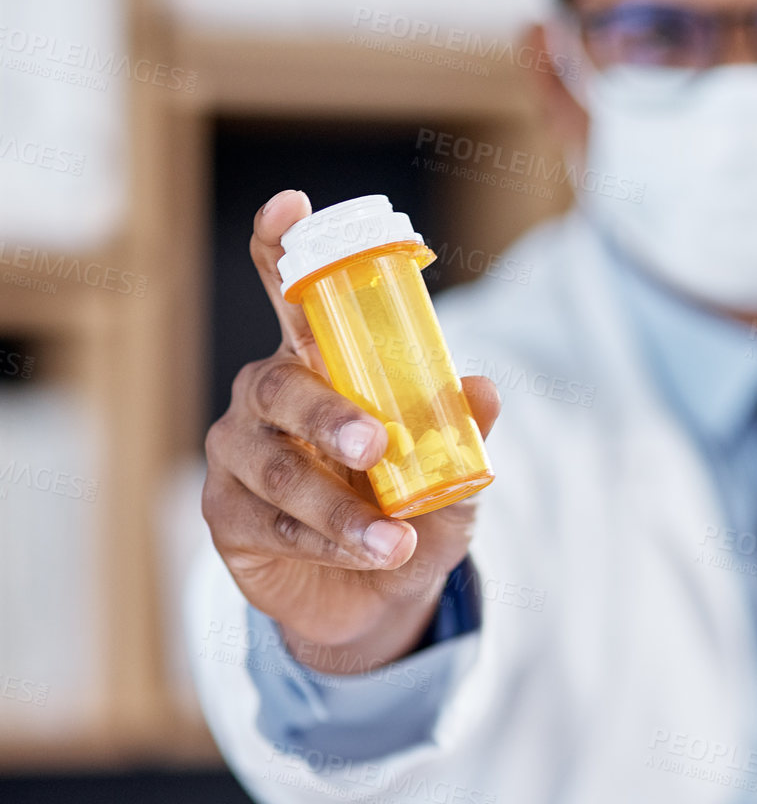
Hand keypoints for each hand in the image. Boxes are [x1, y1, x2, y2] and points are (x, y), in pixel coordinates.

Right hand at [201, 189, 500, 673]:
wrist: (378, 598)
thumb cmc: (409, 511)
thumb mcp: (452, 473)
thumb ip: (462, 431)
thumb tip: (483, 389)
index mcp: (321, 363)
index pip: (291, 293)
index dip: (283, 247)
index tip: (291, 205)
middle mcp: (268, 395)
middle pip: (278, 382)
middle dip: (328, 412)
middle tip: (375, 443)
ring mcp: (239, 452)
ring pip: (277, 466)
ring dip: (340, 506)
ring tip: (396, 539)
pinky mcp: (226, 513)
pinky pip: (272, 522)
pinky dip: (329, 540)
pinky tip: (373, 554)